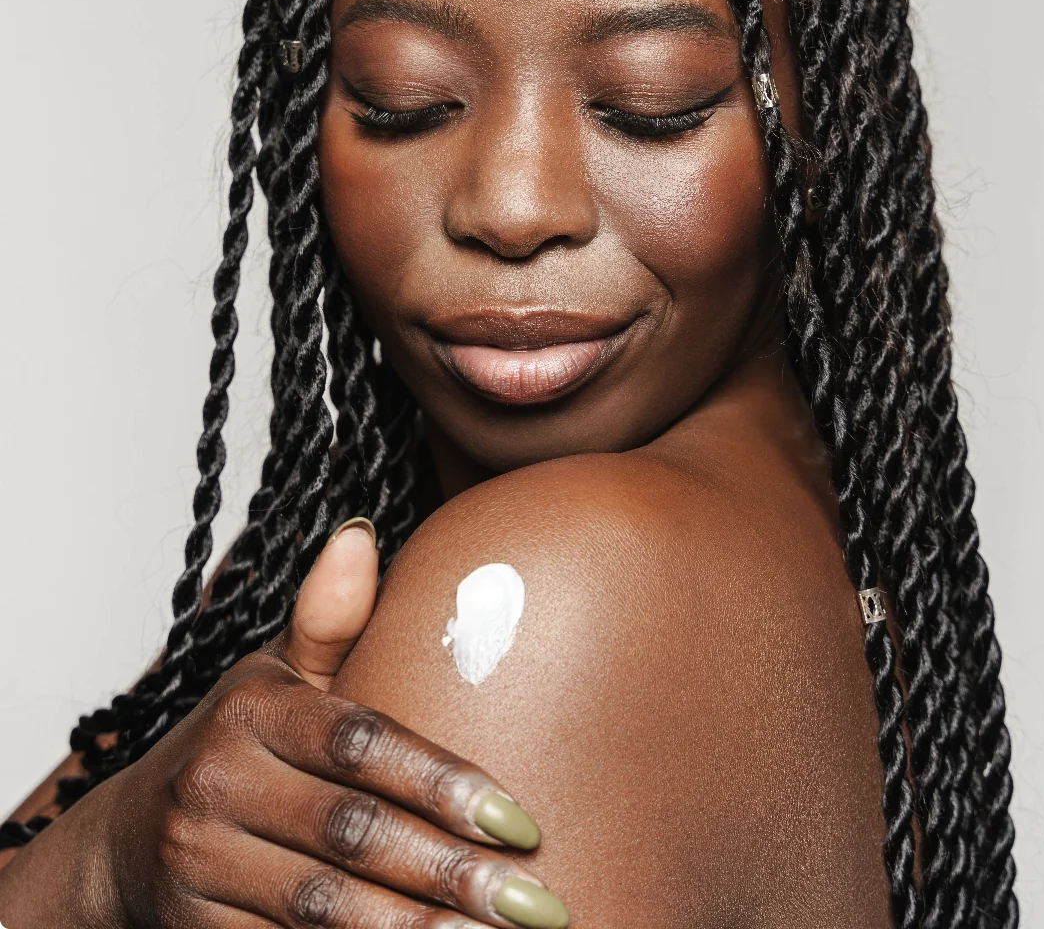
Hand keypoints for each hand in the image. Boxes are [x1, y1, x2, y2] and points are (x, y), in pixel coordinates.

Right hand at [0, 521, 566, 928]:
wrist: (126, 840)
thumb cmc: (237, 745)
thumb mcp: (276, 678)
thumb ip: (327, 620)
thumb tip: (360, 534)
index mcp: (253, 708)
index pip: (362, 744)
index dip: (443, 782)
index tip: (521, 820)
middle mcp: (216, 781)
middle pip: (351, 832)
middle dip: (448, 872)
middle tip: (535, 903)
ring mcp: (196, 862)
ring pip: (322, 907)